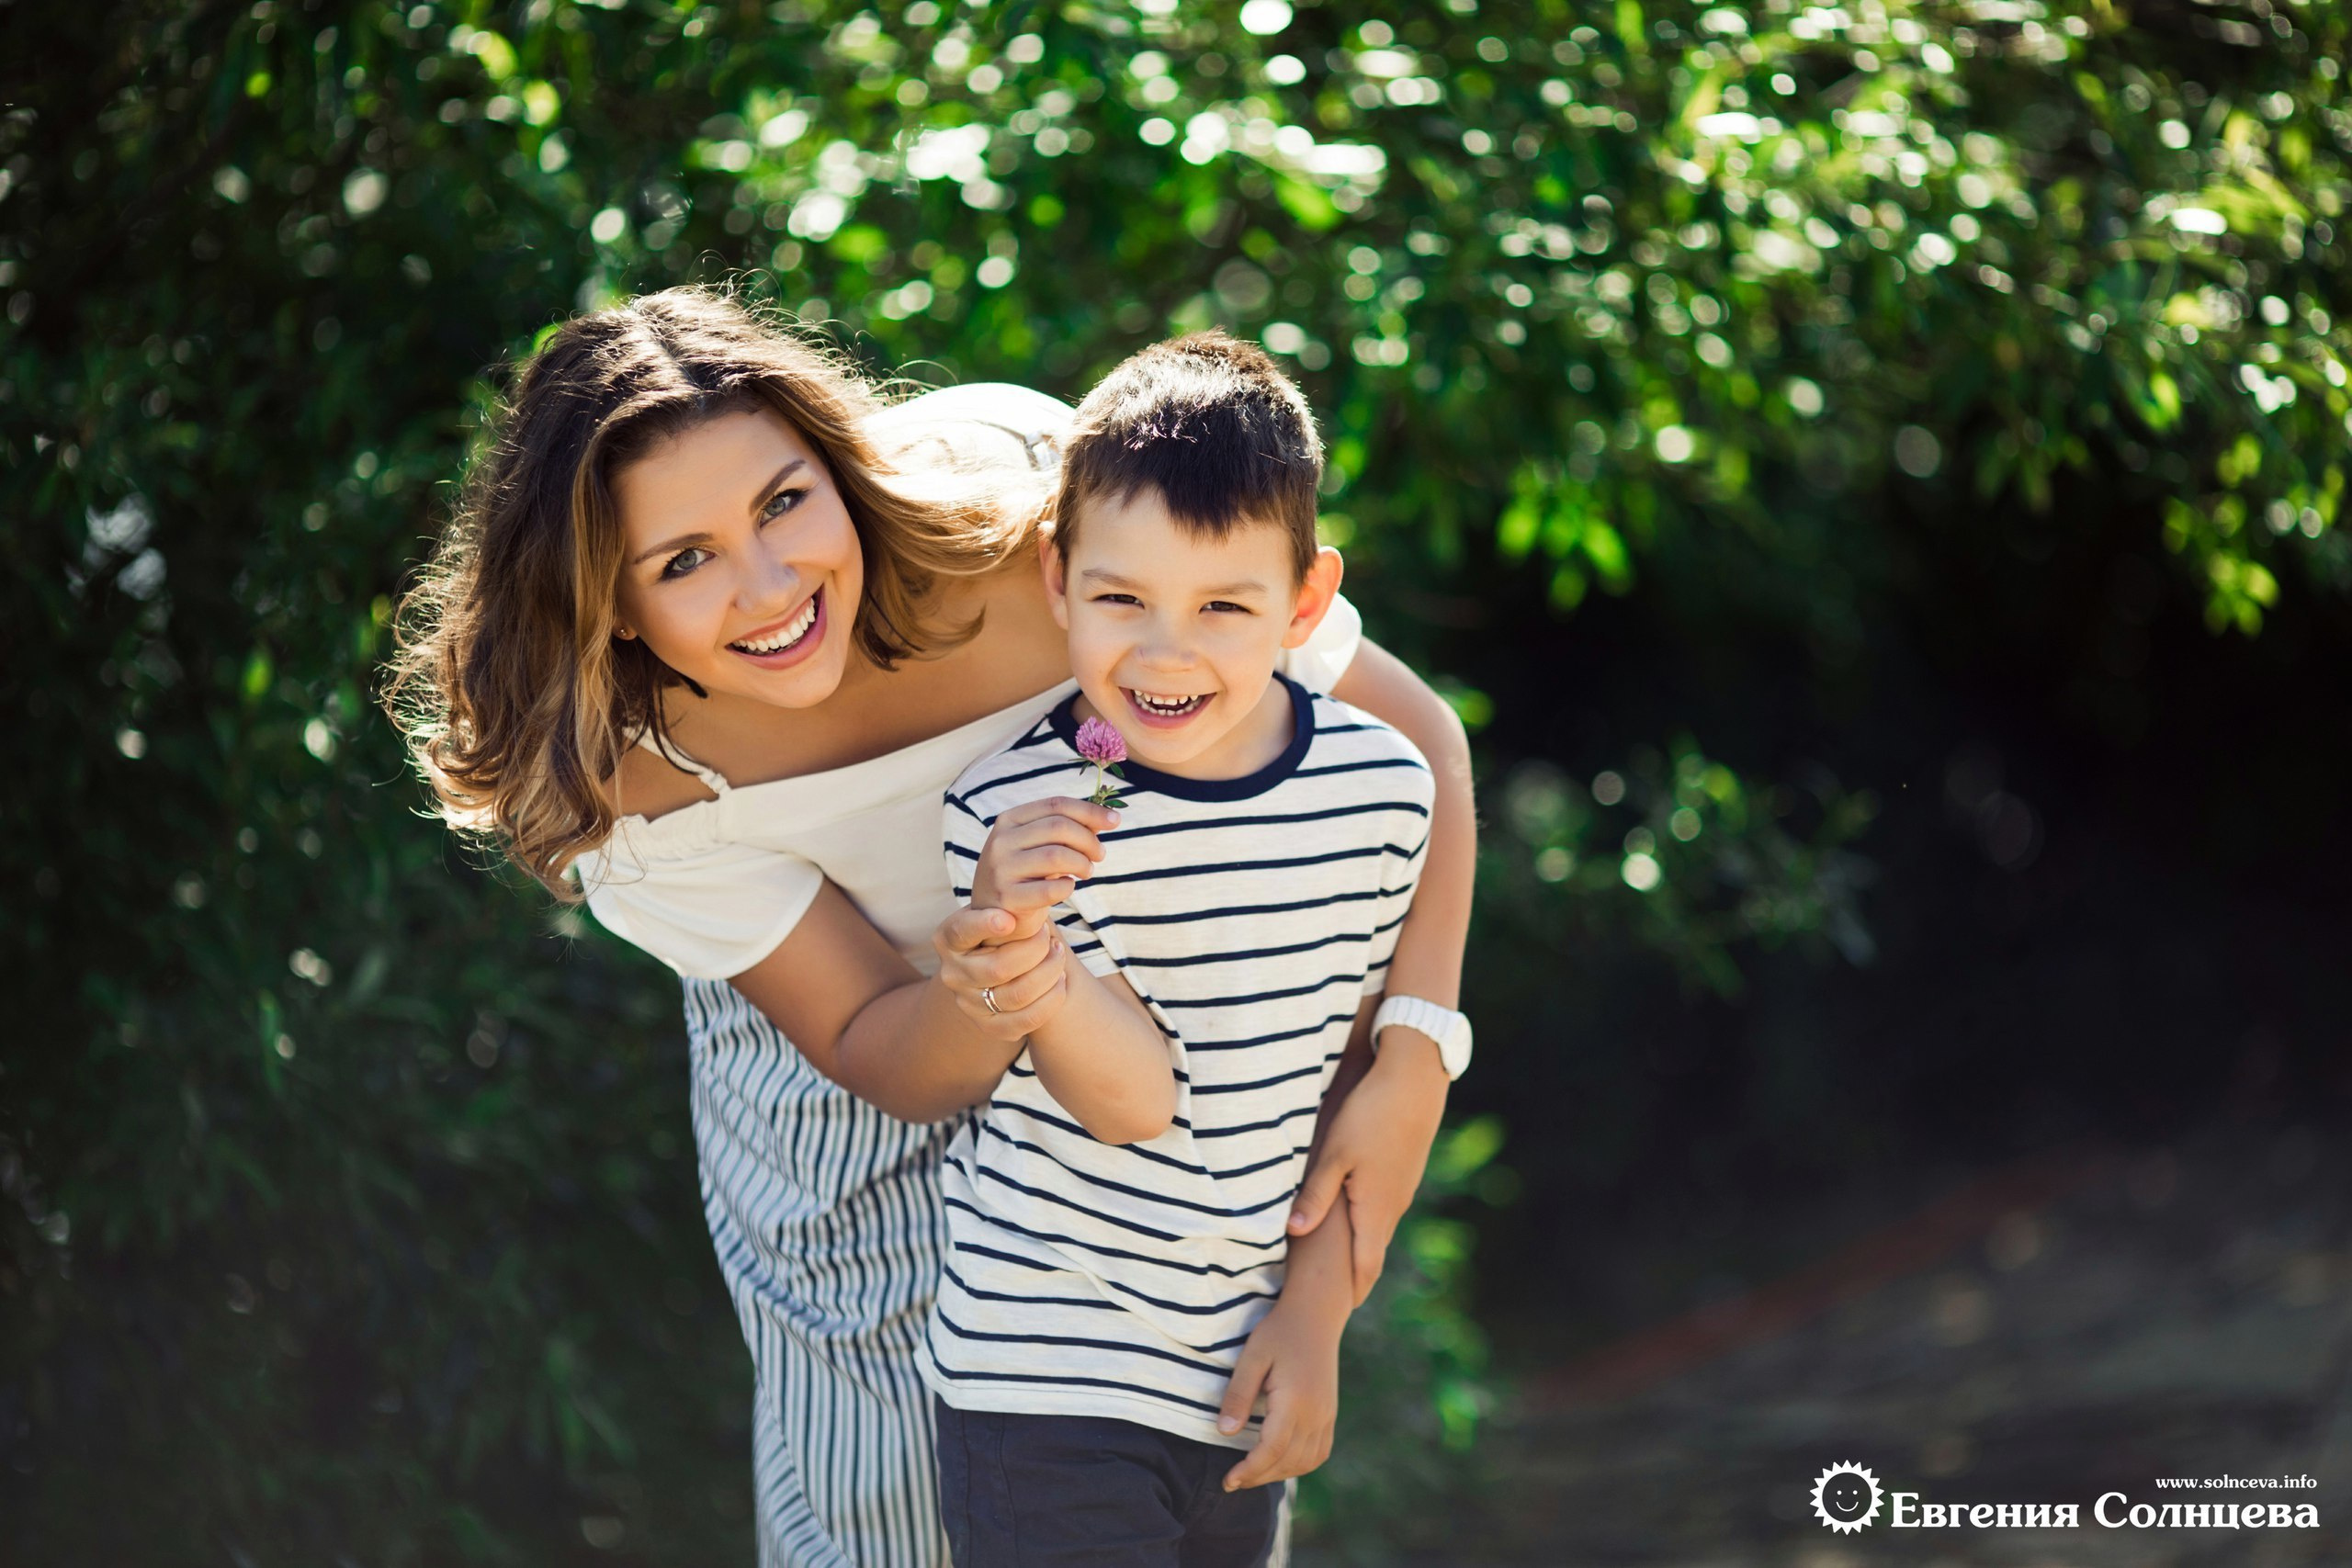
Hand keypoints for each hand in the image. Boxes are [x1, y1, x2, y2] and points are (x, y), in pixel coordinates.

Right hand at [931, 905, 1068, 1040]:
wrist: (996, 965)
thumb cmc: (1001, 930)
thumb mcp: (997, 912)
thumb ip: (1009, 906)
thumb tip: (1040, 895)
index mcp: (948, 939)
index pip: (962, 931)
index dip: (984, 925)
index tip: (1009, 919)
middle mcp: (952, 974)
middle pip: (998, 968)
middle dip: (1035, 949)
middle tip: (1050, 936)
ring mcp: (968, 1003)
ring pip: (1017, 994)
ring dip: (1049, 972)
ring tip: (1059, 954)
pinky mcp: (988, 1026)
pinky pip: (1027, 1020)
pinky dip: (1051, 999)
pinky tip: (1060, 980)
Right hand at [970, 797, 1117, 939]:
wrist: (993, 916)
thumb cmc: (1025, 875)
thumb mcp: (1038, 846)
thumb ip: (1066, 830)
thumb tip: (1107, 818)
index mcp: (1009, 820)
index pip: (1055, 805)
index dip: (1090, 811)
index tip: (1115, 822)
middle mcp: (1000, 841)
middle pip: (1059, 827)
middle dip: (1089, 840)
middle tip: (1100, 855)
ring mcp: (1001, 869)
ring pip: (1058, 856)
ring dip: (1082, 863)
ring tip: (1087, 871)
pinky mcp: (1008, 898)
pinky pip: (1052, 889)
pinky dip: (1068, 887)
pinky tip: (1067, 887)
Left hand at [1216, 1294, 1342, 1491]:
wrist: (1317, 1315)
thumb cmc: (1279, 1331)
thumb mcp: (1252, 1358)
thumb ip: (1238, 1395)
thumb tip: (1225, 1434)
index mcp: (1296, 1400)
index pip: (1272, 1449)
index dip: (1249, 1470)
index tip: (1228, 1481)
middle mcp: (1316, 1413)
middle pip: (1288, 1461)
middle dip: (1259, 1477)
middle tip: (1232, 1482)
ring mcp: (1327, 1415)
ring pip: (1306, 1461)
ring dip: (1279, 1473)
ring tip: (1252, 1474)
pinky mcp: (1330, 1414)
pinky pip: (1319, 1452)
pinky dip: (1299, 1465)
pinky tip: (1279, 1462)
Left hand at [1286, 1036, 1449, 1303]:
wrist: (1416, 1080)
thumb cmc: (1371, 1115)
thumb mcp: (1335, 1155)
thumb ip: (1314, 1195)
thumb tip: (1293, 1233)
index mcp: (1376, 1210)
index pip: (1365, 1267)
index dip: (1352, 1291)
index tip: (1337, 1311)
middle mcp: (1394, 1207)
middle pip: (1372, 1252)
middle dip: (1353, 1275)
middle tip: (1332, 1296)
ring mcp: (1402, 1189)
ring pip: (1378, 1227)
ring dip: (1359, 1246)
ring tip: (1336, 1260)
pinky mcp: (1404, 1171)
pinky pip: (1383, 1207)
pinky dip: (1367, 1220)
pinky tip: (1351, 1213)